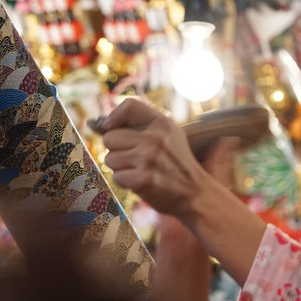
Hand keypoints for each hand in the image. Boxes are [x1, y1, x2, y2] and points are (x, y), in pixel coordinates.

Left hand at [96, 98, 210, 217]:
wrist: (196, 194)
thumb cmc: (177, 165)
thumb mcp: (170, 136)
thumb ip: (143, 126)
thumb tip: (104, 124)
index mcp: (163, 124)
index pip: (129, 106)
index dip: (114, 117)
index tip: (111, 128)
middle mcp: (155, 138)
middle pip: (110, 137)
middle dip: (117, 150)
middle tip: (136, 159)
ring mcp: (148, 158)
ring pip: (110, 159)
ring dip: (121, 168)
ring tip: (141, 171)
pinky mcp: (143, 179)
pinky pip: (116, 177)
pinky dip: (126, 182)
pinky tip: (141, 182)